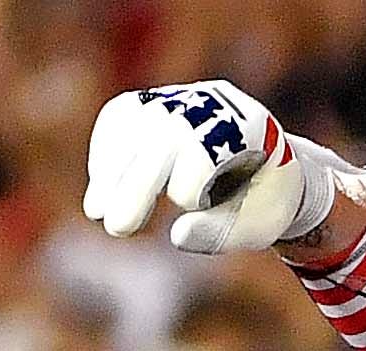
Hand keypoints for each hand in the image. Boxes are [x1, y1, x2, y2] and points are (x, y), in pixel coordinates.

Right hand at [83, 81, 345, 254]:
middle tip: (115, 228)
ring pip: (133, 123)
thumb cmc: (263, 200)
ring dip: (111, 170)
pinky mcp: (157, 103)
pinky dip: (107, 150)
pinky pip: (119, 116)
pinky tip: (101, 185)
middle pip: (162, 138)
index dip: (191, 191)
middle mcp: (212, 103)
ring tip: (96, 211)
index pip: (204, 155)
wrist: (268, 165)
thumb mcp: (258, 225)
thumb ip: (222, 232)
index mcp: (250, 125)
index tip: (195, 208)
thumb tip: (178, 235)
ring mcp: (182, 98)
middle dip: (135, 185)